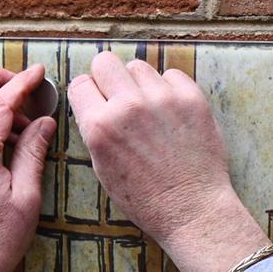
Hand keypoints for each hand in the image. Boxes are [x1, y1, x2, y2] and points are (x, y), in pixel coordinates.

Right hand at [67, 52, 270, 271]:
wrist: (192, 210)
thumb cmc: (146, 198)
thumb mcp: (103, 168)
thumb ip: (96, 130)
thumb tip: (96, 102)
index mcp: (100, 127)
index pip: (80, 84)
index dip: (88, 92)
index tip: (96, 99)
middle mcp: (128, 106)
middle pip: (105, 61)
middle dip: (108, 77)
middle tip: (118, 96)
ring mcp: (162, 99)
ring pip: (139, 66)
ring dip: (139, 83)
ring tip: (149, 108)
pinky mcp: (191, 98)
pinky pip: (172, 74)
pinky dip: (169, 88)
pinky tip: (171, 111)